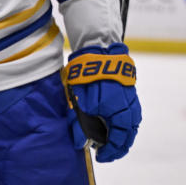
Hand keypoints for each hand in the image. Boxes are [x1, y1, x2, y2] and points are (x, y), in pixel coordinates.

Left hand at [64, 43, 140, 161]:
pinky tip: (108, 122)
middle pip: (125, 138)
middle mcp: (131, 113)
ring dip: (117, 135)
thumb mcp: (81, 104)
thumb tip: (78, 143)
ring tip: (103, 137)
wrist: (99, 53)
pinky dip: (119, 123)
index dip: (109, 153)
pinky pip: (127, 116)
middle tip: (101, 150)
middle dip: (114, 146)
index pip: (118, 144)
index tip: (99, 157)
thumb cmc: (90, 79)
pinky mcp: (128, 95)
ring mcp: (132, 103)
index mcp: (122, 118)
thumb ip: (79, 125)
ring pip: (127, 127)